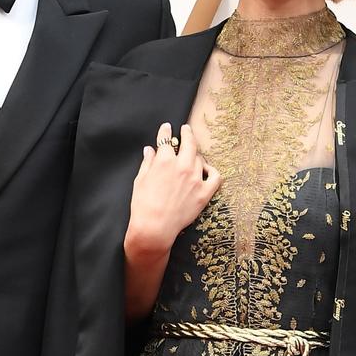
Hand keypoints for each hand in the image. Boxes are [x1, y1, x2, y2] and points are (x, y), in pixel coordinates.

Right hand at [124, 122, 220, 261]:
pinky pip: (215, 177)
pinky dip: (212, 171)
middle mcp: (182, 166)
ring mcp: (195, 179)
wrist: (154, 228)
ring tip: (192, 154)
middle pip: (189, 143)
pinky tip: (206, 170)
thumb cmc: (143, 206)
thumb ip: (147, 163)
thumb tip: (149, 150)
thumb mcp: (140, 180)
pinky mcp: (204, 193)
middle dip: (187, 134)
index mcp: (164, 161)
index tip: (167, 127)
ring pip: (199, 159)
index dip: (166, 132)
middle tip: (186, 130)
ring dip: (195, 154)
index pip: (166, 140)